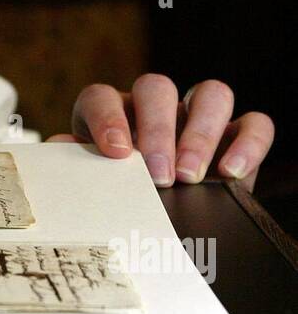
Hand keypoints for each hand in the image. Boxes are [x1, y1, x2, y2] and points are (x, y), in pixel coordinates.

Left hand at [45, 74, 273, 191]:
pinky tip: (231, 173)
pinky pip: (253, 123)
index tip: (116, 152)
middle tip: (158, 174)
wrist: (159, 224)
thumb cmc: (119, 198)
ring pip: (210, 94)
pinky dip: (248, 144)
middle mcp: (155, 108)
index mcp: (111, 114)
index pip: (103, 96)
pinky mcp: (235, 136)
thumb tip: (60, 150)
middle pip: (157, 89)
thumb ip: (77, 166)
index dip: (107, 118)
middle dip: (157, 129)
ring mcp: (198, 118)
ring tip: (191, 176)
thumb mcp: (97, 186)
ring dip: (201, 132)